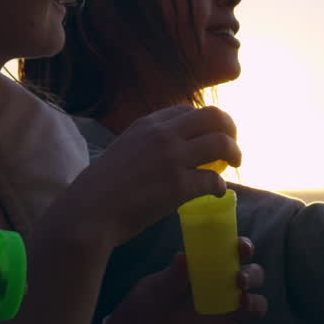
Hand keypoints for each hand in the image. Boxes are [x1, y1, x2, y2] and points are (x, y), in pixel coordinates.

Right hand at [67, 105, 240, 245]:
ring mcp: (172, 158)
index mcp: (147, 124)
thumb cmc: (100, 188)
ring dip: (234, 153)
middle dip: (230, 129)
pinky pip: (214, 179)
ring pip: (221, 144)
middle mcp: (162, 134)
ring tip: (234, 165)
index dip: (206, 121)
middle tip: (233, 147)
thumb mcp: (122, 149)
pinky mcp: (179, 185)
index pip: (188, 110)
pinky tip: (218, 193)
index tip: (211, 134)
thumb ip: (146, 144)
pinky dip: (221, 186)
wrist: (89, 212)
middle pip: (213, 117)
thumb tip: (168, 150)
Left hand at [107, 237, 289, 323]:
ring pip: (256, 304)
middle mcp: (221, 288)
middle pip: (253, 276)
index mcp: (207, 268)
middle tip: (238, 280)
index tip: (240, 248)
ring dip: (257, 302)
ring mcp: (225, 314)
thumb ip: (171, 276)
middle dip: (252, 275)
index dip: (244, 247)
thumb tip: (183, 257)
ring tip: (242, 303)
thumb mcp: (155, 287)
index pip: (233, 252)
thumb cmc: (145, 303)